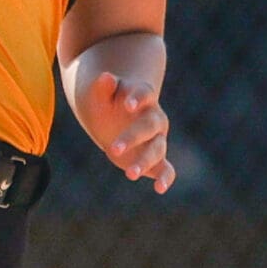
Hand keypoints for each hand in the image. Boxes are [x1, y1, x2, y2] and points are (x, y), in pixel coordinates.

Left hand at [78, 70, 177, 194]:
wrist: (112, 114)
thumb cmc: (106, 100)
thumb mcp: (100, 92)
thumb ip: (103, 87)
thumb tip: (106, 78)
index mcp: (142, 96)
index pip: (144, 94)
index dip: (137, 99)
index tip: (127, 105)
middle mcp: (154, 117)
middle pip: (149, 126)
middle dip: (132, 138)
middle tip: (112, 149)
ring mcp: (156, 138)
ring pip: (157, 149)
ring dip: (144, 162)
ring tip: (129, 174)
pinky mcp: (156, 158)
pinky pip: (166, 168)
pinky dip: (165, 178)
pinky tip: (159, 189)